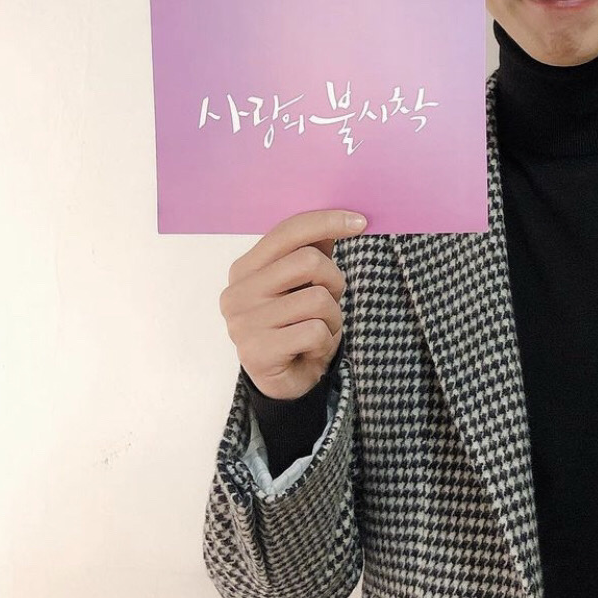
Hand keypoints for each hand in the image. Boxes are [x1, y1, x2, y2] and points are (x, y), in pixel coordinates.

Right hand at [219, 209, 367, 399]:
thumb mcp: (304, 284)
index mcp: (245, 268)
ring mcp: (243, 323)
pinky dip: (325, 342)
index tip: (360, 222)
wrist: (286, 382)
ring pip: (318, 299)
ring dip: (332, 318)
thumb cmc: (297, 325)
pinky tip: (310, 350)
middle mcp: (237, 292)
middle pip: (309, 261)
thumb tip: (341, 216)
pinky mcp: (257, 352)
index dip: (327, 221)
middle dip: (334, 281)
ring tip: (318, 331)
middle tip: (330, 302)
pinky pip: (315, 331)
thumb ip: (313, 249)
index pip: (288, 231)